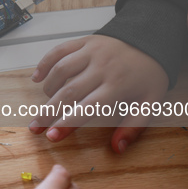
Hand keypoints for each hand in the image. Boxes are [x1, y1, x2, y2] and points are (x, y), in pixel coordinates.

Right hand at [29, 35, 168, 153]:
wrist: (152, 40)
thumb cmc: (148, 75)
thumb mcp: (150, 103)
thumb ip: (133, 127)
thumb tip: (117, 148)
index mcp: (118, 85)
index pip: (87, 107)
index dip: (67, 123)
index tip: (51, 136)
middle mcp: (101, 67)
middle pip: (68, 91)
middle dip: (49, 112)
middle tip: (35, 127)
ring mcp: (91, 51)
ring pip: (60, 70)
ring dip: (49, 89)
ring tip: (46, 104)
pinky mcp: (83, 41)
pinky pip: (58, 51)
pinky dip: (44, 64)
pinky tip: (37, 78)